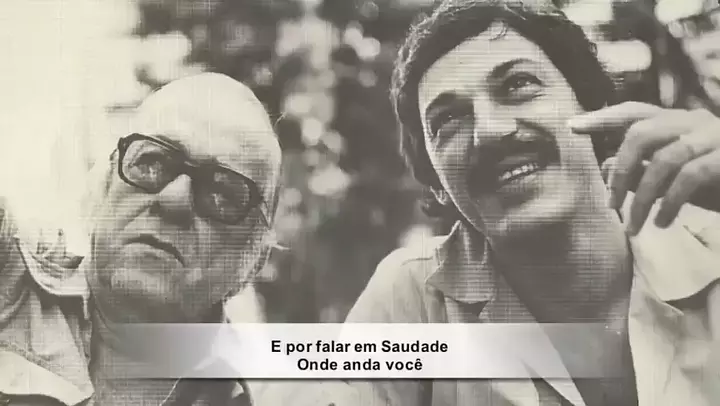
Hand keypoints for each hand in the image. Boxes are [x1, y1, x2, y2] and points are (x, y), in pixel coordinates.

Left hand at [570, 101, 719, 235]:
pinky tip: (661, 223)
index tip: (572, 126)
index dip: (602, 117)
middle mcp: (696, 122)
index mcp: (681, 122)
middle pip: (642, 132)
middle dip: (620, 169)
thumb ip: (648, 169)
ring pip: (664, 159)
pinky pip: (690, 177)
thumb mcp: (678, 177)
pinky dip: (670, 202)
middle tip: (611, 203)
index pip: (635, 112)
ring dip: (642, 197)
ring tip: (633, 226)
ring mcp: (715, 137)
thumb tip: (607, 166)